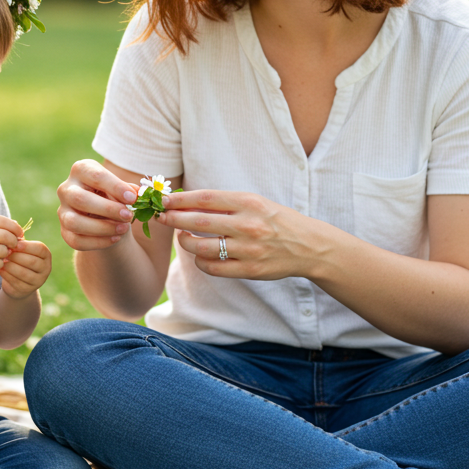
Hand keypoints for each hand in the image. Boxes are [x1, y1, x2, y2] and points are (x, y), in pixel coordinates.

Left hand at [0, 239, 51, 298]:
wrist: (19, 280)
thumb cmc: (20, 259)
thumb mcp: (22, 250)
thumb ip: (19, 242)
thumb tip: (11, 235)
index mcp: (46, 256)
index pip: (40, 249)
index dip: (27, 246)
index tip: (15, 244)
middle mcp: (45, 269)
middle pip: (32, 261)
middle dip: (17, 256)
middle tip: (5, 252)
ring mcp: (37, 282)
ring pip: (23, 273)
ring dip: (10, 265)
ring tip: (2, 260)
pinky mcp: (26, 290)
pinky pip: (15, 282)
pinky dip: (6, 274)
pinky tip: (0, 268)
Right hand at [56, 159, 138, 250]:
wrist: (105, 216)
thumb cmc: (114, 196)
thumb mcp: (122, 189)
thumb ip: (129, 190)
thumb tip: (139, 193)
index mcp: (81, 170)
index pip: (95, 176)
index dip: (115, 187)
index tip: (133, 198)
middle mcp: (66, 189)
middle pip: (79, 198)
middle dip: (107, 209)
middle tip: (128, 215)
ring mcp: (62, 211)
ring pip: (73, 222)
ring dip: (102, 228)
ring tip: (123, 229)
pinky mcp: (64, 231)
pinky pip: (76, 240)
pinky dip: (98, 242)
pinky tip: (115, 238)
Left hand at [158, 189, 322, 280]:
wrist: (308, 246)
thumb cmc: (275, 220)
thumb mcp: (255, 203)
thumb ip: (225, 204)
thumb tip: (185, 202)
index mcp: (249, 202)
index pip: (205, 198)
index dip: (180, 199)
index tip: (163, 200)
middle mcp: (248, 225)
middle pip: (198, 222)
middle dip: (173, 219)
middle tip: (160, 217)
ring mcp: (248, 250)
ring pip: (201, 248)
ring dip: (184, 243)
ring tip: (182, 238)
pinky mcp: (249, 270)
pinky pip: (213, 267)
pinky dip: (200, 261)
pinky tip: (200, 255)